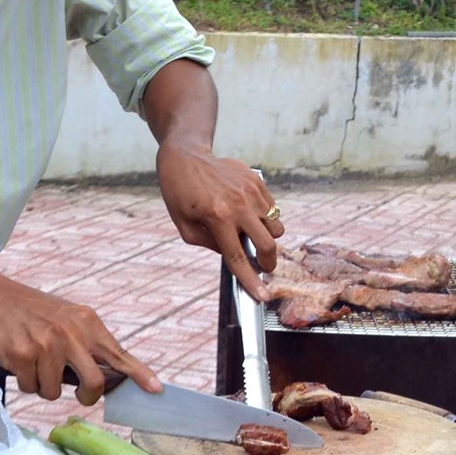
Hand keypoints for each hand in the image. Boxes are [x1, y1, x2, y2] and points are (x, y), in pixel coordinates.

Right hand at [0, 278, 159, 404]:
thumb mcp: (73, 320)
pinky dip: (26, 382)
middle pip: (94, 383)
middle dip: (87, 397)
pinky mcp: (22, 356)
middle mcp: (70, 334)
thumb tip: (112, 375)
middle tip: (80, 396)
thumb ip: (91, 344)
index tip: (156, 389)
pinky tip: (22, 362)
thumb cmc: (41, 315)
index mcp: (88, 324)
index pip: (119, 354)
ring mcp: (46, 345)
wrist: (0, 301)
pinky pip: (30, 388)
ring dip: (45, 386)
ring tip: (37, 364)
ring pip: (54, 391)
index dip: (140, 374)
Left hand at [157, 145, 281, 301]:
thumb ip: (211, 245)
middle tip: (263, 266)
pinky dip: (265, 217)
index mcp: (217, 218)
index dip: (251, 281)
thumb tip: (234, 255)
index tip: (262, 297)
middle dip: (268, 262)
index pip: (238, 257)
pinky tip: (248, 213)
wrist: (185, 157)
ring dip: (267, 237)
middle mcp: (238, 204)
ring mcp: (250, 191)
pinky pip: (272, 208)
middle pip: (267, 244)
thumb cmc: (180, 194)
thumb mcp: (186, 228)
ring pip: (275, 226)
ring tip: (250, 232)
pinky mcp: (256, 181)